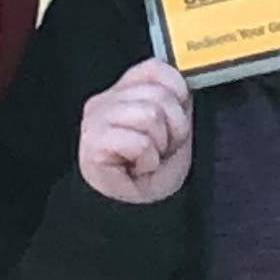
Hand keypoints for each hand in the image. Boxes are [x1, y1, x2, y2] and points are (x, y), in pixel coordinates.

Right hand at [78, 58, 193, 202]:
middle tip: (160, 149)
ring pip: (149, 116)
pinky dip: (147, 161)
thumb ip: (175, 100)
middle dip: (172, 128)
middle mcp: (105, 100)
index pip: (156, 68)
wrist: (134, 210)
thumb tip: (186, 85)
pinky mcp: (92, 141)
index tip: (174, 123)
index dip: (177, 94)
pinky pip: (139, 142)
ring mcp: (95, 120)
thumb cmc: (153, 171)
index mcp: (123, 91)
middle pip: (158, 95)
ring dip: (158, 146)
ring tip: (148, 159)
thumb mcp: (174, 128)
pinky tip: (136, 169)